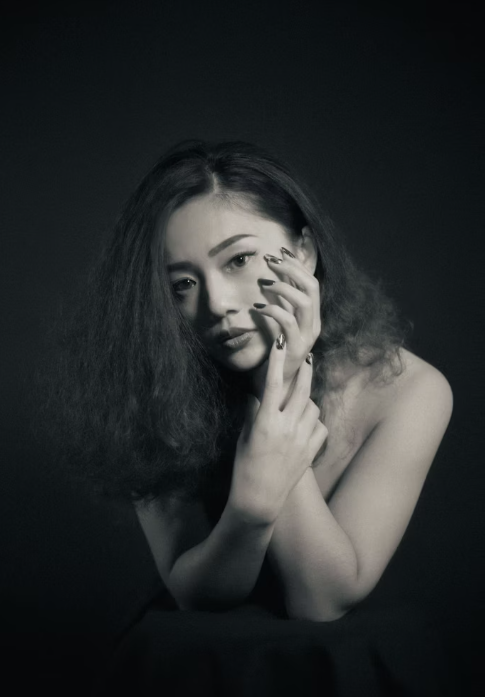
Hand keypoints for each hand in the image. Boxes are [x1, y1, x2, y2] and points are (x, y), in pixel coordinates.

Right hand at [230, 336, 327, 524]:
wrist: (260, 499)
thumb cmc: (245, 467)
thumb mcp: (244, 437)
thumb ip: (252, 413)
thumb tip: (255, 395)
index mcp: (266, 422)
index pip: (273, 384)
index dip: (278, 360)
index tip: (281, 343)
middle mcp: (286, 428)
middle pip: (302, 390)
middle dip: (306, 370)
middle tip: (308, 357)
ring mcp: (302, 440)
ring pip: (314, 407)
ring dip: (308, 400)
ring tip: (300, 400)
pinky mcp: (311, 452)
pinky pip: (320, 427)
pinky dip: (315, 422)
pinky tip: (306, 425)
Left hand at [254, 246, 321, 389]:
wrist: (276, 386)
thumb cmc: (275, 353)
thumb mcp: (278, 322)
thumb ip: (280, 302)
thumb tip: (272, 273)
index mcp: (312, 316)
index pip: (312, 281)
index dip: (298, 263)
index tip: (280, 250)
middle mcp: (314, 325)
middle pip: (312, 286)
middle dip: (291, 269)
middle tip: (270, 261)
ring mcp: (307, 337)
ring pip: (304, 302)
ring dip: (283, 287)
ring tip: (263, 283)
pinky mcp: (295, 349)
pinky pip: (287, 322)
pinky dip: (272, 310)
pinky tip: (258, 307)